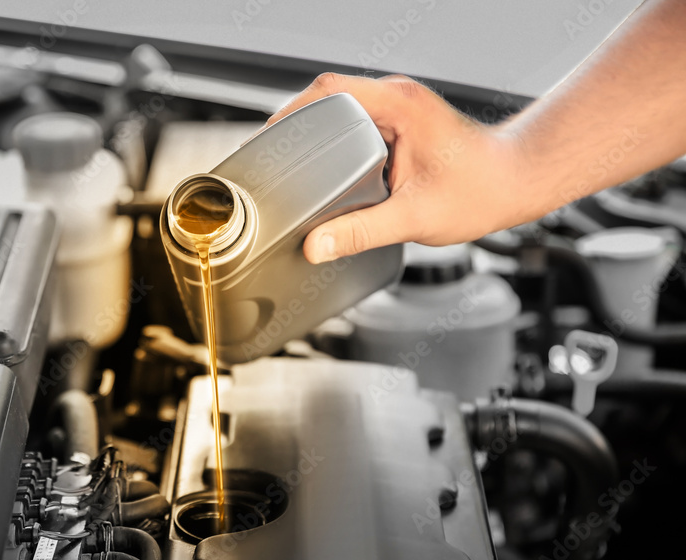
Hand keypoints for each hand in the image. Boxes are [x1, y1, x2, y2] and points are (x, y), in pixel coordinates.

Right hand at [265, 73, 530, 263]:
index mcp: (397, 105)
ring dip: (315, 129)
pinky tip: (325, 165)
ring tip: (291, 158)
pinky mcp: (402, 123)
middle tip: (272, 152)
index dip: (289, 110)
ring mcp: (400, 109)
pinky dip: (335, 139)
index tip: (266, 135)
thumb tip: (316, 246)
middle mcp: (397, 98)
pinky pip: (356, 121)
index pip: (327, 90)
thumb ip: (360, 232)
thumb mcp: (414, 218)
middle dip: (294, 121)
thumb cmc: (481, 190)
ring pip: (341, 107)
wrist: (517, 183)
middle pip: (327, 95)